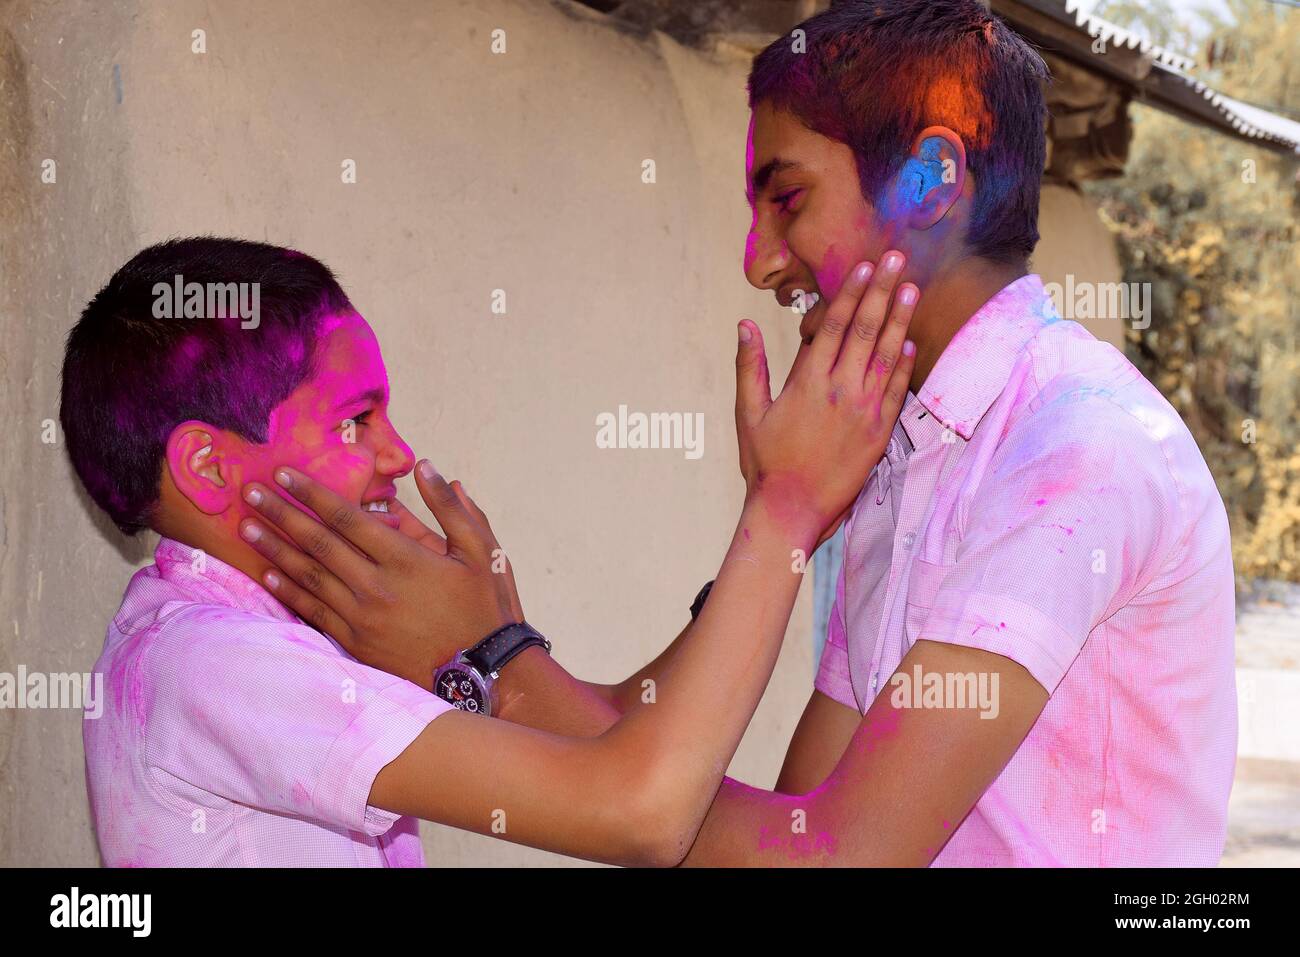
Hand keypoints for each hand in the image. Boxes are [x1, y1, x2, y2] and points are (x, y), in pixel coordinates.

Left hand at [239, 461, 522, 688]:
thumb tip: (425, 467)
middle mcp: (377, 586)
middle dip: (281, 514)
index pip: (347, 517)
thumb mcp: (481, 552)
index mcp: (405, 558)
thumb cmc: (483, 607)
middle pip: (318, 543)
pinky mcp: (356, 643)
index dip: (312, 493)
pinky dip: (288, 592)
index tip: (285, 474)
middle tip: (250, 492)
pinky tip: (267, 575)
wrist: (483, 673)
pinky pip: (313, 612)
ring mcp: (363, 617)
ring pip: (309, 576)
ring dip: (274, 549)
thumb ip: (452, 508)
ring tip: (246, 527)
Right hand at [734, 252, 916, 545]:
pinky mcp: (879, 434)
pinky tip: (910, 343)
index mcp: (808, 382)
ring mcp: (864, 412)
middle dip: (882, 291)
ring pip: (887, 356)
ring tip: (911, 289)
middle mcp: (840, 391)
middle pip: (867, 330)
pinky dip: (904, 366)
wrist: (792, 509)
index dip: (851, 292)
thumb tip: (744, 326)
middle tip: (896, 259)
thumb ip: (750, 366)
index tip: (865, 266)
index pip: (835, 326)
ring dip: (900, 320)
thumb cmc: (765, 463)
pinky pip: (896, 392)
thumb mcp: (749, 413)